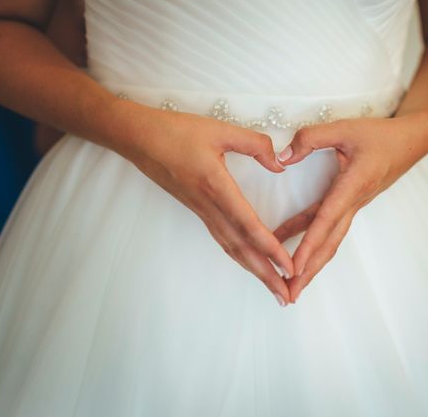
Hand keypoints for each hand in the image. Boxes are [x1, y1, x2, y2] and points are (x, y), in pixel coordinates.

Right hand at [112, 99, 295, 305]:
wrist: (138, 139)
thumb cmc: (176, 131)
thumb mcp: (220, 130)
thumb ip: (254, 144)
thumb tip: (279, 164)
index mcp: (216, 186)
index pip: (248, 225)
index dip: (271, 248)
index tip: (290, 267)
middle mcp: (208, 206)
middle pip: (241, 248)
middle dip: (266, 274)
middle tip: (287, 296)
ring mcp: (201, 211)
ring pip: (231, 248)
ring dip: (254, 270)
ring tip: (273, 288)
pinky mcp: (197, 210)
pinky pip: (222, 239)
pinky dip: (240, 255)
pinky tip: (250, 263)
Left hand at [272, 114, 427, 302]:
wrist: (413, 141)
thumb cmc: (381, 134)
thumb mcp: (345, 128)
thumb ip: (312, 138)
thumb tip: (283, 158)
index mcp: (353, 186)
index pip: (326, 220)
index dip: (308, 244)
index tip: (292, 267)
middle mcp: (355, 203)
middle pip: (329, 244)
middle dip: (308, 271)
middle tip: (289, 295)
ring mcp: (355, 206)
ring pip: (330, 240)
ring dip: (311, 264)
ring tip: (291, 285)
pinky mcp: (352, 204)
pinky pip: (329, 227)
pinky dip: (311, 241)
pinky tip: (291, 246)